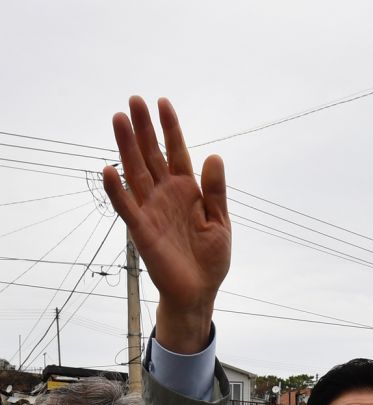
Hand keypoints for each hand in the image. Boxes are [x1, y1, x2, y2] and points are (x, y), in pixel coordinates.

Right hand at [103, 96, 230, 352]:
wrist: (198, 292)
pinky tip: (109, 169)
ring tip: (118, 119)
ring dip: (126, 147)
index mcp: (186, 191)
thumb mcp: (220, 222)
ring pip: (135, 172)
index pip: (176, 153)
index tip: (162, 103)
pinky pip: (126, 207)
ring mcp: (151, 210)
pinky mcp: (141, 230)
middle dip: (143, 129)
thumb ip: (214, 192)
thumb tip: (214, 157)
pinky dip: (117, 190)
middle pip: (151, 155)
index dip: (169, 129)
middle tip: (134, 100)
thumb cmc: (210, 260)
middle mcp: (165, 195)